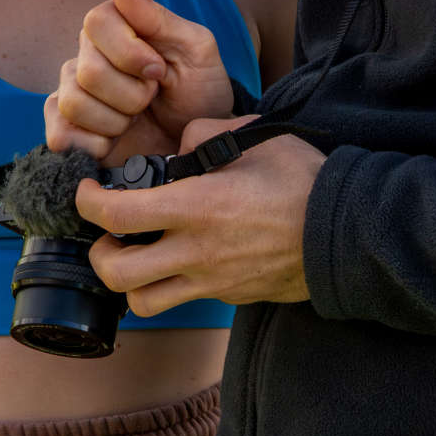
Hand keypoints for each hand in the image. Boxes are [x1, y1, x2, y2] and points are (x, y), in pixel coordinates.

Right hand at [45, 0, 234, 161]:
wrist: (201, 148)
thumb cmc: (200, 92)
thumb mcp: (195, 49)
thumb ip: (156, 17)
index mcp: (116, 27)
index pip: (96, 21)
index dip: (129, 52)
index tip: (158, 69)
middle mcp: (87, 56)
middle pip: (88, 70)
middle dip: (133, 94)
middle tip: (152, 97)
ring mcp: (73, 94)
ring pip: (74, 102)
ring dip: (117, 121)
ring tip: (135, 119)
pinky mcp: (68, 133)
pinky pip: (61, 135)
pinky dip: (96, 144)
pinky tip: (115, 141)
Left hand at [76, 115, 326, 316]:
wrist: (347, 233)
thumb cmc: (302, 181)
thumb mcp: (254, 137)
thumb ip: (204, 134)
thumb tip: (178, 147)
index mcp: (197, 208)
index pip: (116, 214)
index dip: (88, 202)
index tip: (88, 189)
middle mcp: (197, 253)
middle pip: (117, 273)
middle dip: (99, 251)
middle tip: (108, 230)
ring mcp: (213, 282)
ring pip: (144, 302)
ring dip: (130, 280)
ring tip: (137, 253)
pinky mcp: (230, 297)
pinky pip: (184, 299)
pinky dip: (169, 284)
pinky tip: (180, 258)